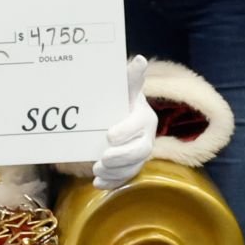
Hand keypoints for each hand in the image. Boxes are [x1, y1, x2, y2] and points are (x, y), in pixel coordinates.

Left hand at [90, 56, 156, 191]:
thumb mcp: (125, 88)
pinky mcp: (132, 167)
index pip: (139, 126)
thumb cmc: (122, 100)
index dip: (126, 132)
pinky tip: (98, 184)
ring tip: (96, 171)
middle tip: (102, 159)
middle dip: (121, 158)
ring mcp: (140, 154)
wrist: (123, 116)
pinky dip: (112, 183)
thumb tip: (139, 60)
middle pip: (140, 152)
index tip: (108, 135)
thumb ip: (132, 78)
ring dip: (115, 172)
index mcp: (145, 118)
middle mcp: (147, 138)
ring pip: (133, 167)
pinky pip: (126, 179)